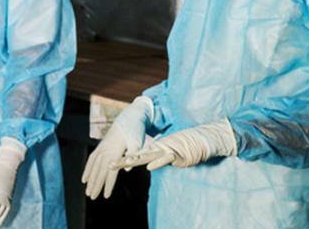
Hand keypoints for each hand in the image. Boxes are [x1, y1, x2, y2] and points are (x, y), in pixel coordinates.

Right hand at [82, 96, 153, 198]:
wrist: (129, 117)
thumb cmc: (135, 130)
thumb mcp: (137, 140)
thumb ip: (133, 153)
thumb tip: (127, 169)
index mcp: (114, 151)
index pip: (110, 172)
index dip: (107, 184)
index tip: (105, 196)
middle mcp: (105, 151)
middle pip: (99, 171)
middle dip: (95, 185)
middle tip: (91, 197)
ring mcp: (101, 148)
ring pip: (93, 167)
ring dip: (89, 179)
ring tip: (87, 191)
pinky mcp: (101, 147)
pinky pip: (91, 160)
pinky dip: (87, 170)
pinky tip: (84, 178)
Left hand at [113, 120, 236, 170]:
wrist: (198, 140)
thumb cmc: (182, 148)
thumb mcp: (166, 155)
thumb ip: (156, 159)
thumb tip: (146, 164)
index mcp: (153, 151)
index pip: (135, 156)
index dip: (123, 160)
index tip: (110, 164)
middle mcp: (156, 150)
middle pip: (137, 157)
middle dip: (123, 161)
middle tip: (110, 165)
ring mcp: (165, 152)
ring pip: (148, 156)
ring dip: (136, 160)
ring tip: (125, 163)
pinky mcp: (175, 155)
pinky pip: (165, 159)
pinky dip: (158, 162)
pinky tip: (150, 167)